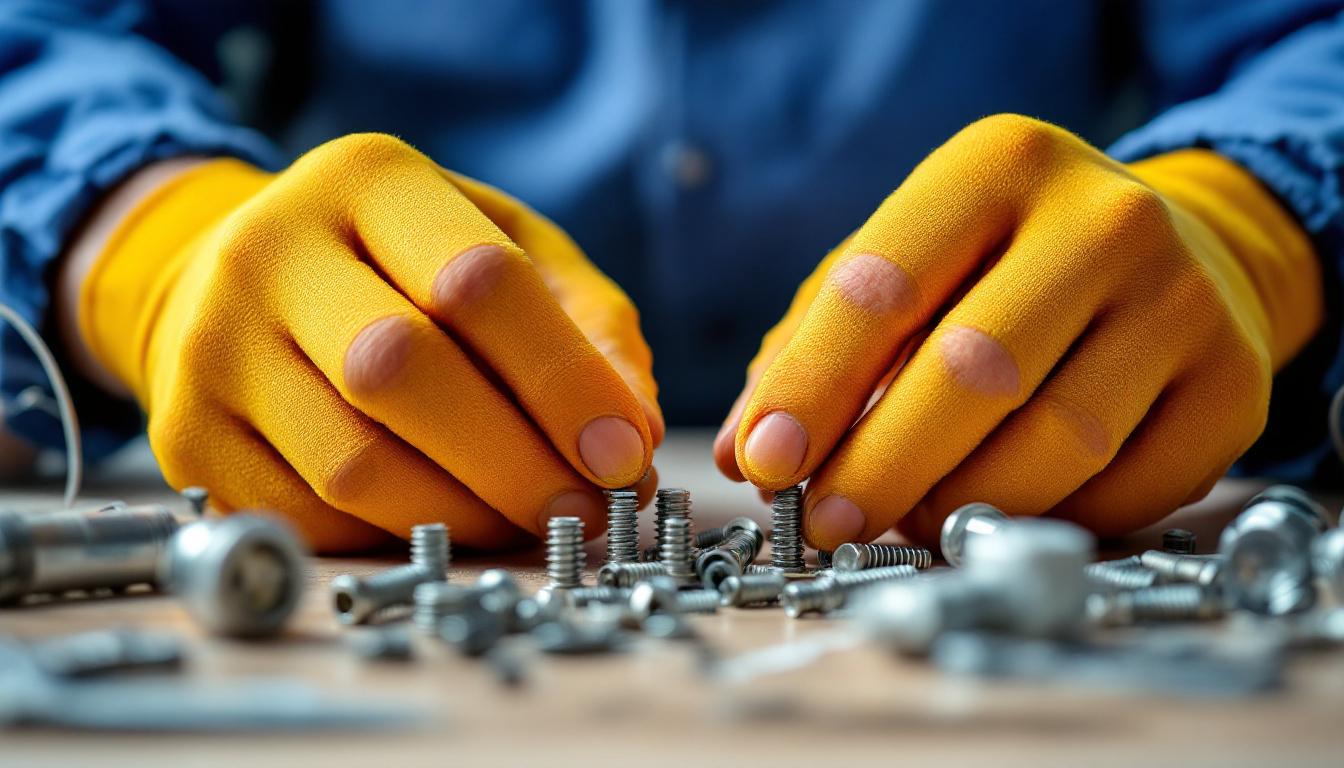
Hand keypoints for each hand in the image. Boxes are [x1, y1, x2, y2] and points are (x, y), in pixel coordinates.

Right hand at [64, 134, 660, 551]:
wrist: (246, 284)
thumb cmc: (411, 269)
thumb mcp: (513, 251)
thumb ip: (589, 326)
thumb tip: (631, 436)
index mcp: (367, 181)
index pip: (477, 281)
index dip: (563, 381)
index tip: (624, 455)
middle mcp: (271, 250)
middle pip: (399, 371)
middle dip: (514, 461)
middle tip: (583, 510)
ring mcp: (211, 347)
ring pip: (352, 464)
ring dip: (464, 514)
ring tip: (523, 519)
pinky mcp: (186, 439)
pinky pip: (308, 519)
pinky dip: (395, 537)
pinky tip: (441, 519)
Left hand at [716, 114, 1321, 547]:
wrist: (1175, 251)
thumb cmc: (1001, 267)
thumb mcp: (904, 267)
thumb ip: (814, 348)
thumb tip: (747, 452)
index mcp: (998, 167)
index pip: (882, 285)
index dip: (812, 387)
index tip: (764, 462)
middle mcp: (1105, 219)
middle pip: (973, 372)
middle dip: (881, 465)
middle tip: (825, 522)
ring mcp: (1184, 302)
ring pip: (1055, 445)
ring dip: (961, 505)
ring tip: (911, 517)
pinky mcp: (1236, 386)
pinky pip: (1123, 493)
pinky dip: (1046, 519)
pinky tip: (1006, 505)